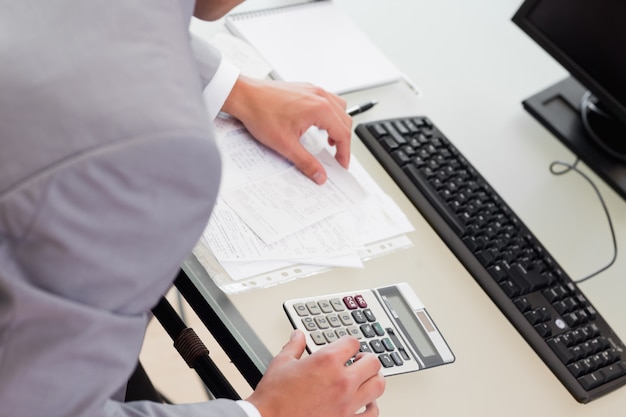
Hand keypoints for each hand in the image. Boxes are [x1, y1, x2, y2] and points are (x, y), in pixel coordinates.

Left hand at [222, 76, 352, 183]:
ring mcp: (312, 90)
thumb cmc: (260, 113)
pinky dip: (328, 115)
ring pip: (338, 108)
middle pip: (344, 120)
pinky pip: (326, 101)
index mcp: (320, 108)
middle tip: (338, 157)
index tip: (342, 164)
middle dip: (344, 141)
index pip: (343, 133)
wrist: (243, 96)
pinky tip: (318, 125)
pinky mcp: (304, 88)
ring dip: (338, 126)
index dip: (345, 153)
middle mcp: (319, 96)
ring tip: (330, 141)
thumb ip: (306, 162)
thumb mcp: (285, 145)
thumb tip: (319, 174)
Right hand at [246, 330, 384, 416]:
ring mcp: (347, 403)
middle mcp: (342, 381)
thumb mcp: (281, 364)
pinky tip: (365, 403)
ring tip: (365, 378)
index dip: (349, 343)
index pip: (352, 342)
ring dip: (373, 380)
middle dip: (366, 358)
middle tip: (359, 360)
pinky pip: (372, 413)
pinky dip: (371, 406)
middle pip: (372, 362)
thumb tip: (298, 335)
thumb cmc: (274, 398)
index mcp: (326, 361)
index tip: (346, 347)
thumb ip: (294, 346)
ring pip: (378, 386)